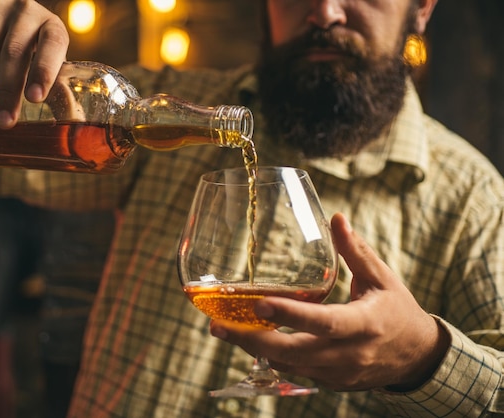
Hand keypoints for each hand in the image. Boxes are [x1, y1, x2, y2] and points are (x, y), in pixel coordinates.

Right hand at [0, 0, 69, 129]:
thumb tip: (71, 121)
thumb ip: (59, 86)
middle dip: (7, 92)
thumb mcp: (49, 59)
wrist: (5, 9)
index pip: (51, 45)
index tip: (35, 98)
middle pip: (13, 53)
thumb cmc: (34, 45)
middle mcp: (24, 12)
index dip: (43, 71)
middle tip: (4, 124)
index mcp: (51, 26)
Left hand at [210, 212, 450, 390]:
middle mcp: (349, 354)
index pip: (324, 322)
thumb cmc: (397, 311)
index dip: (291, 315)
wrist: (417, 357)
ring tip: (223, 329)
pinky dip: (271, 358)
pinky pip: (295, 372)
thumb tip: (336, 218)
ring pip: (289, 366)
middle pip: (294, 352)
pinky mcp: (332, 383)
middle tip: (218, 326)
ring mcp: (339, 374)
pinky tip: (249, 340)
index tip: (259, 303)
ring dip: (255, 349)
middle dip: (253, 340)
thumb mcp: (382, 278)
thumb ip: (356, 251)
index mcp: (365, 324)